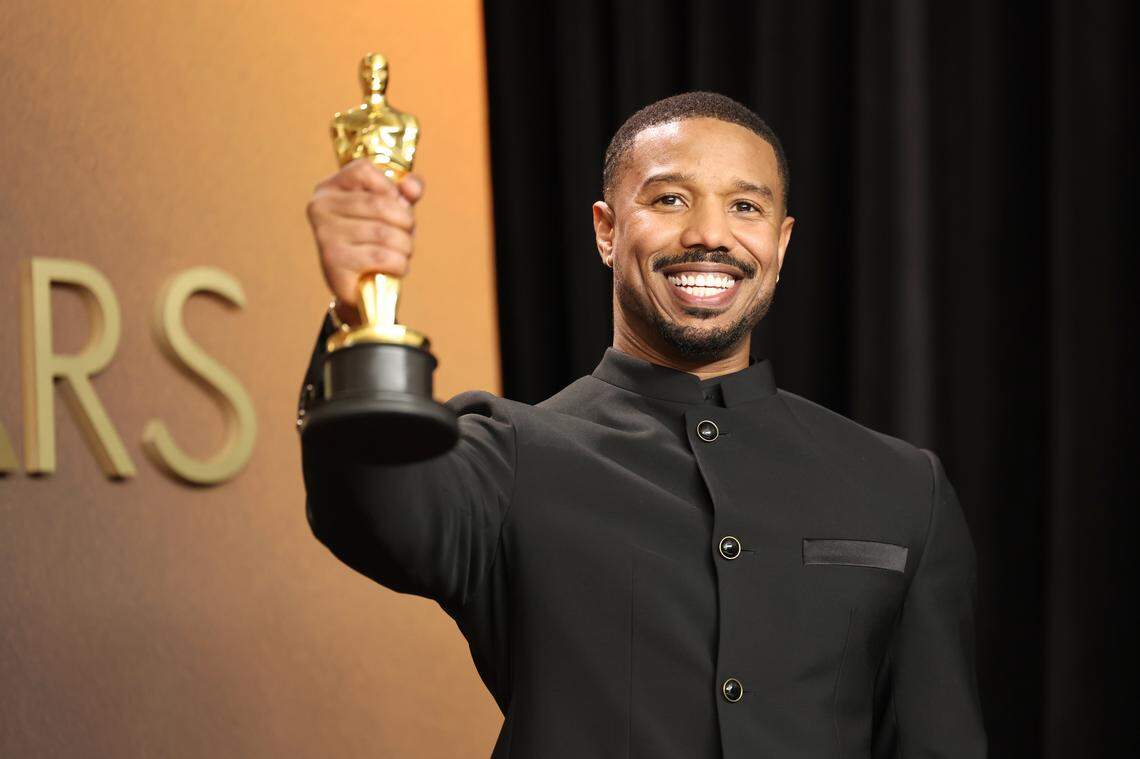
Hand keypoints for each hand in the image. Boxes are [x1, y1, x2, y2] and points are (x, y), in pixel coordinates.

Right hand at [306, 157, 423, 326]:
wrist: (363, 289)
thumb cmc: (377, 243)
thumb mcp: (394, 211)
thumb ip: (405, 192)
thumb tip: (412, 187)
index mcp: (329, 189)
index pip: (363, 170)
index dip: (390, 188)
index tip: (395, 207)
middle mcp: (320, 208)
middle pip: (379, 204)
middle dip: (405, 222)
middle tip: (406, 236)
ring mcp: (324, 236)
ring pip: (384, 233)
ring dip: (405, 246)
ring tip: (401, 253)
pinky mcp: (334, 264)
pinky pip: (382, 257)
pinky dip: (399, 264)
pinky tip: (395, 268)